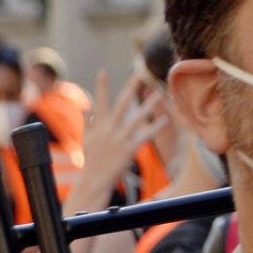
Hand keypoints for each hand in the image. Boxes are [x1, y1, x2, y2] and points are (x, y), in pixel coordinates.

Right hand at [64, 72, 167, 217]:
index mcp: (98, 126)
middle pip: (121, 103)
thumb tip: (86, 107)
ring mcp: (119, 139)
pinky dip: (155, 127)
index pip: (99, 102)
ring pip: (136, 117)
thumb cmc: (91, 160)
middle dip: (130, 87)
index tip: (102, 71)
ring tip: (159, 93)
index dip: (100, 87)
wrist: (93, 181)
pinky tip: (166, 119)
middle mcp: (108, 130)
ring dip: (148, 105)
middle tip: (140, 72)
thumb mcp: (86, 139)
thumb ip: (88, 122)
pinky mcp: (129, 149)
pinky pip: (145, 135)